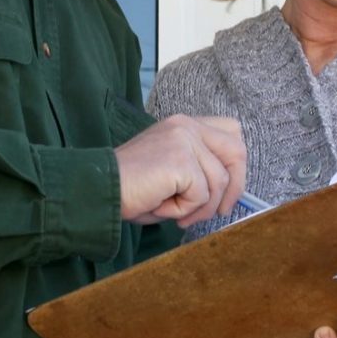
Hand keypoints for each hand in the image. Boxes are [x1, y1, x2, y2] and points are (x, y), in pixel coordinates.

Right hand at [112, 114, 245, 226]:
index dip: (235, 165)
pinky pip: (201, 195)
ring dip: (201, 208)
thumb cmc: (132, 188)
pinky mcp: (181, 159)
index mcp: (184, 125)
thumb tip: (229, 196)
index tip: (224, 192)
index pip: (231, 132)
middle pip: (237, 151)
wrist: (99, 189)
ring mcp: (184, 139)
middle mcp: (186, 125)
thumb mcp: (173, 174)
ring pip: (219, 182)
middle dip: (234, 187)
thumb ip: (200, 172)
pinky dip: (185, 210)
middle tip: (218, 212)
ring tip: (175, 213)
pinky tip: (162, 206)